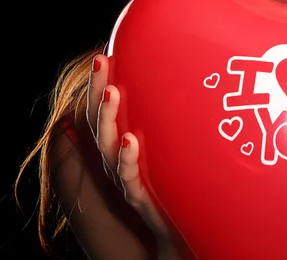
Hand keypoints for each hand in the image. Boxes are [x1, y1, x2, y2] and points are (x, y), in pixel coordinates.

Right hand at [86, 53, 181, 253]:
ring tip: (111, 92)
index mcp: (125, 146)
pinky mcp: (142, 200)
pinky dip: (128, 160)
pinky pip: (130, 180)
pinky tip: (131, 140)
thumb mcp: (174, 149)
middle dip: (99, 91)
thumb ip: (170, 121)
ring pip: (109, 148)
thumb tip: (184, 79)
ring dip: (108, 119)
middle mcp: (121, 161)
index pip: (106, 111)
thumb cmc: (179, 185)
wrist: (187, 233)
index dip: (101, 84)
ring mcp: (128, 180)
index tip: (105, 53)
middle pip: (101, 123)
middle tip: (102, 60)